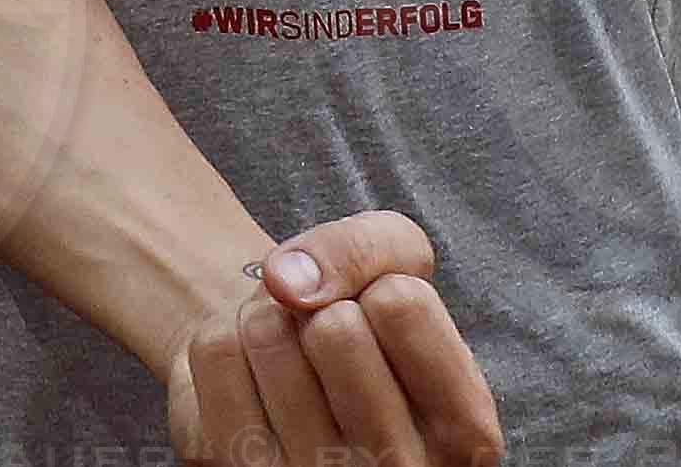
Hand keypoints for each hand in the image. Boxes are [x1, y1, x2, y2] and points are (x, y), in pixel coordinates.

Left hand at [165, 214, 494, 466]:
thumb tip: (289, 282)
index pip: (399, 303)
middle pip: (333, 327)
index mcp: (465, 434)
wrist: (290, 375)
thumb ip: (368, 247)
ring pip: (268, 334)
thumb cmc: (362, 324)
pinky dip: (227, 338)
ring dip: (269, 318)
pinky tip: (252, 377)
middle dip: (320, 306)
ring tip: (290, 357)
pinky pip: (215, 351)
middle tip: (325, 339)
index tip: (377, 318)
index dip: (376, 286)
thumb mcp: (401, 268)